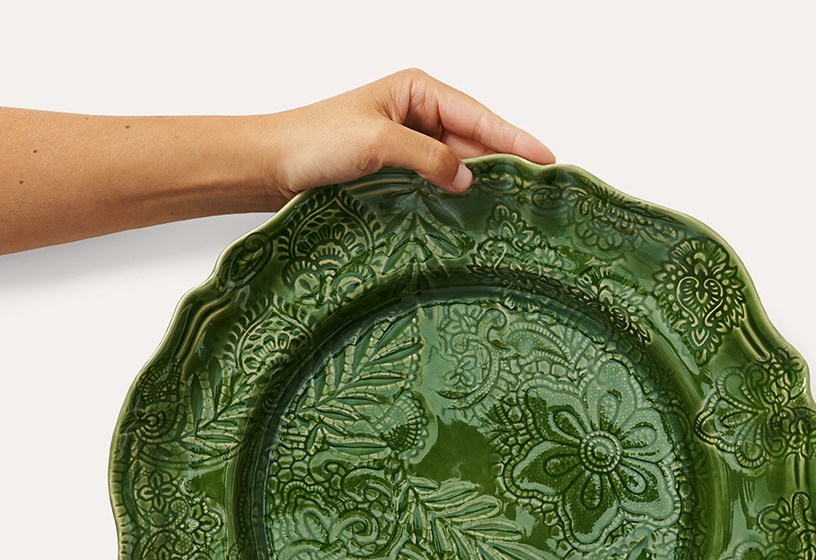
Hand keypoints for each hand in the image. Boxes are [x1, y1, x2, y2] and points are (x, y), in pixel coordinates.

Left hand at [259, 67, 555, 200]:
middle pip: (473, 138)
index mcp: (416, 90)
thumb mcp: (378, 144)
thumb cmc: (314, 142)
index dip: (513, 138)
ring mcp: (406, 143)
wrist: (270, 166)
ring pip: (456, 163)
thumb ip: (428, 158)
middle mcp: (415, 113)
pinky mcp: (395, 170)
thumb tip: (468, 179)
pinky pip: (436, 181)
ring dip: (479, 183)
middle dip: (503, 162)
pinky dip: (453, 195)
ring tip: (513, 206)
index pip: (477, 114)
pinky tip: (471, 212)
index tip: (545, 158)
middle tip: (537, 190)